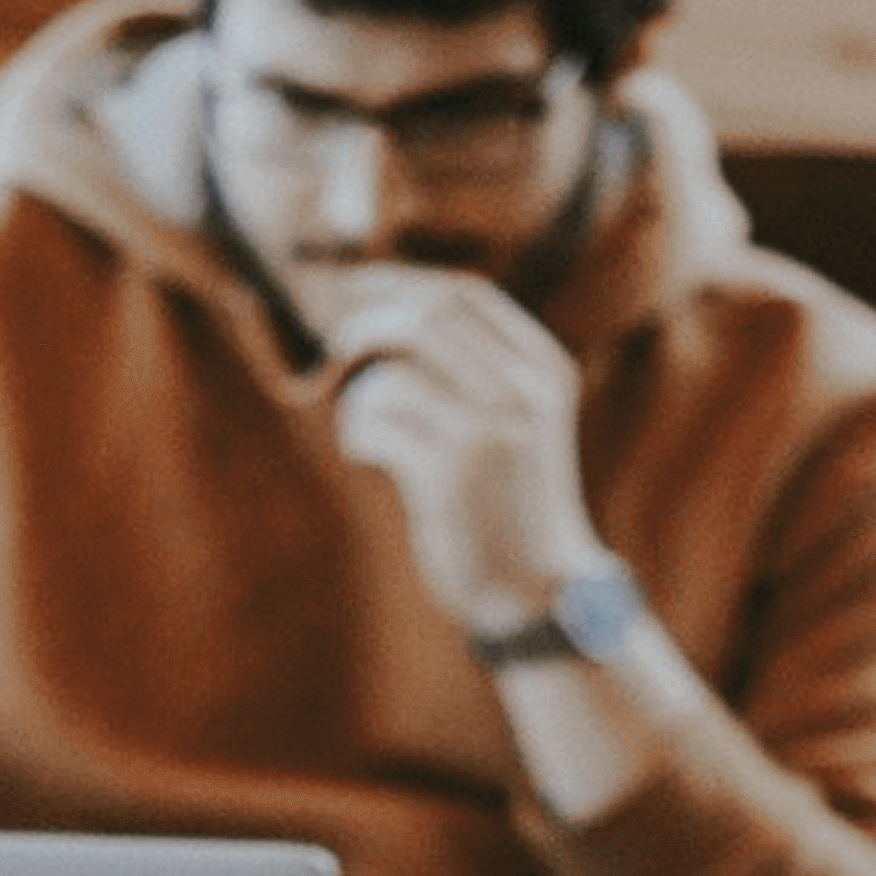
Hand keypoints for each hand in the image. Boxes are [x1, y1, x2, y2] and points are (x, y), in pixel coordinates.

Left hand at [321, 268, 605, 636]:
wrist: (534, 592)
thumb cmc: (508, 508)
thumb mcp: (517, 427)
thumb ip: (479, 373)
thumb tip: (390, 311)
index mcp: (543, 371)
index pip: (466, 295)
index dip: (401, 283)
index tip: (355, 290)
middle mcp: (521, 390)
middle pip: (425, 315)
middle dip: (366, 318)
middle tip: (332, 341)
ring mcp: (487, 428)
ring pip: (393, 370)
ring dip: (359, 396)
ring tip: (365, 430)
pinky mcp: (448, 471)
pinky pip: (375, 418)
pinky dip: (356, 432)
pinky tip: (370, 457)